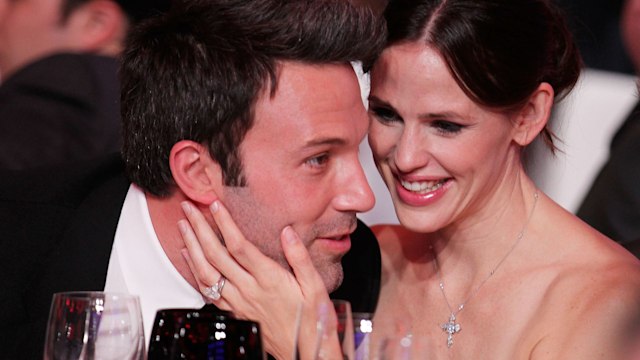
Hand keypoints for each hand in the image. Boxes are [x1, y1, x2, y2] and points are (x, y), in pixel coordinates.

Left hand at [178, 200, 339, 358]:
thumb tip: (288, 232)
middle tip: (190, 208)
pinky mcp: (235, 312)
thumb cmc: (312, 321)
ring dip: (191, 247)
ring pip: (206, 273)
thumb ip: (300, 257)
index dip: (225, 224)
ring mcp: (239, 302)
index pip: (240, 247)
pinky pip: (208, 291)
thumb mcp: (316, 287)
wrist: (306, 352)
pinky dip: (194, 271)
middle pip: (216, 256)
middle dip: (200, 229)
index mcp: (270, 280)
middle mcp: (250, 290)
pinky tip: (189, 257)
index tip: (216, 205)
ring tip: (183, 226)